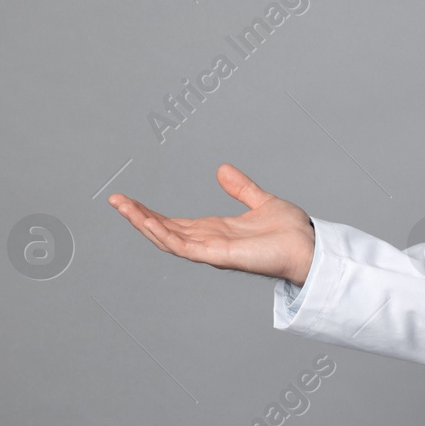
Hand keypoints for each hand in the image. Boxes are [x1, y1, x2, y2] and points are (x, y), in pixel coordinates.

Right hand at [109, 163, 315, 285]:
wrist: (309, 246)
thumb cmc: (291, 232)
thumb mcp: (260, 201)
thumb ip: (241, 188)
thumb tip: (222, 169)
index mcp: (215, 230)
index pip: (174, 222)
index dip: (150, 212)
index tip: (129, 200)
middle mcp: (209, 242)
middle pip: (165, 230)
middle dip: (138, 216)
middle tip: (115, 200)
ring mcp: (212, 250)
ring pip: (168, 238)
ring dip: (143, 223)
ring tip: (122, 207)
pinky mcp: (219, 256)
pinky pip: (184, 247)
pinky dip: (164, 235)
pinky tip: (147, 221)